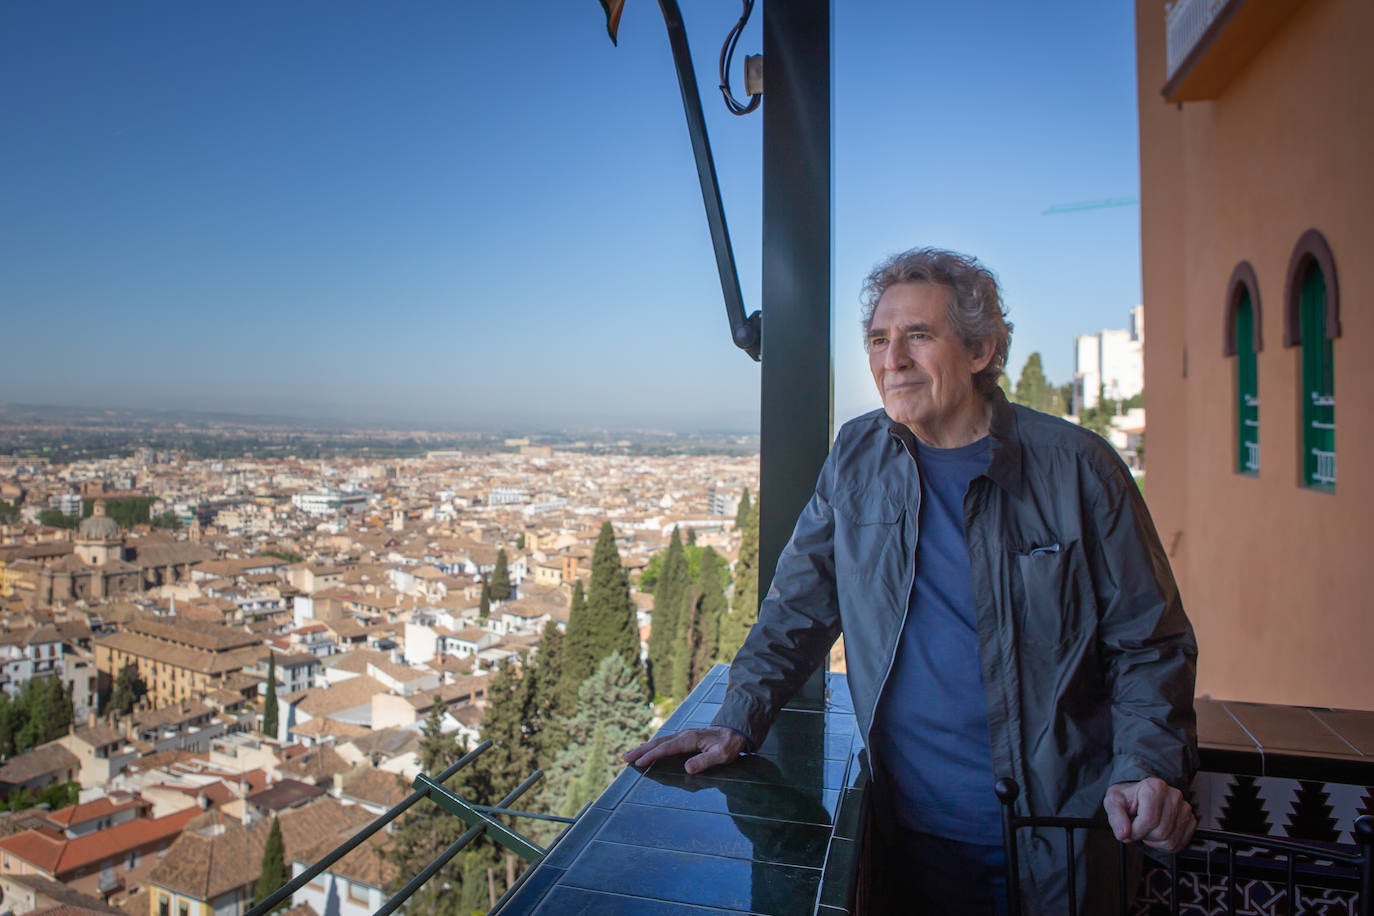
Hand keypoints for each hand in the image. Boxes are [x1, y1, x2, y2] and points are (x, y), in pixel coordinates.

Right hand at [623, 726, 746, 774]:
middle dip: (642, 750)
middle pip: (659, 743)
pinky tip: (648, 749)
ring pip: (660, 741)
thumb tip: (687, 768)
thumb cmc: (730, 744)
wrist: (737, 730)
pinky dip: (654, 746)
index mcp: (690, 739)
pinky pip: (665, 742)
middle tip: (625, 758)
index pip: (667, 748)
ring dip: (645, 747)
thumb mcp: (722, 755)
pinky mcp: (685, 738)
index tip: (639, 762)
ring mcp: (684, 735)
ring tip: (630, 754)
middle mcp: (684, 735)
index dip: (652, 755)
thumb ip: (705, 761)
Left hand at [1103, 777, 1196, 853]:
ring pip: (1170, 840)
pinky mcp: (1191, 821)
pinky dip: (1165, 844)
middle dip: (1144, 836)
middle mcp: (1173, 796)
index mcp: (1155, 787)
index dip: (1136, 831)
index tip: (1128, 829)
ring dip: (1154, 841)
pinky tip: (1157, 832)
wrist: (1140, 795)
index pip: (1149, 821)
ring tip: (1147, 828)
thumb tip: (1123, 833)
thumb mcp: (1114, 802)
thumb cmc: (1128, 797)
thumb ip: (1116, 816)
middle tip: (1137, 827)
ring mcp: (1185, 809)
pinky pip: (1179, 844)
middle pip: (1161, 832)